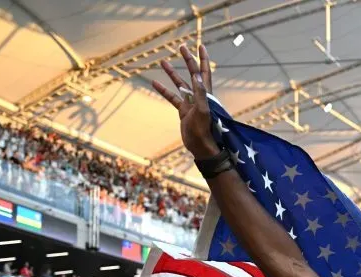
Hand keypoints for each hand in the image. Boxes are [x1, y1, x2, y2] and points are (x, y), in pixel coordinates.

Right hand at [151, 44, 219, 159]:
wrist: (201, 147)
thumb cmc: (204, 130)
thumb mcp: (203, 111)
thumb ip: (200, 93)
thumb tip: (196, 75)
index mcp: (206, 94)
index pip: (204, 72)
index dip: (203, 58)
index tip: (200, 45)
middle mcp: (199, 96)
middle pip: (192, 73)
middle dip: (187, 60)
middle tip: (181, 47)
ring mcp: (190, 103)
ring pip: (180, 84)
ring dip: (172, 73)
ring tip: (163, 61)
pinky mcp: (183, 111)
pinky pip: (172, 98)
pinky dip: (163, 90)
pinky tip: (154, 82)